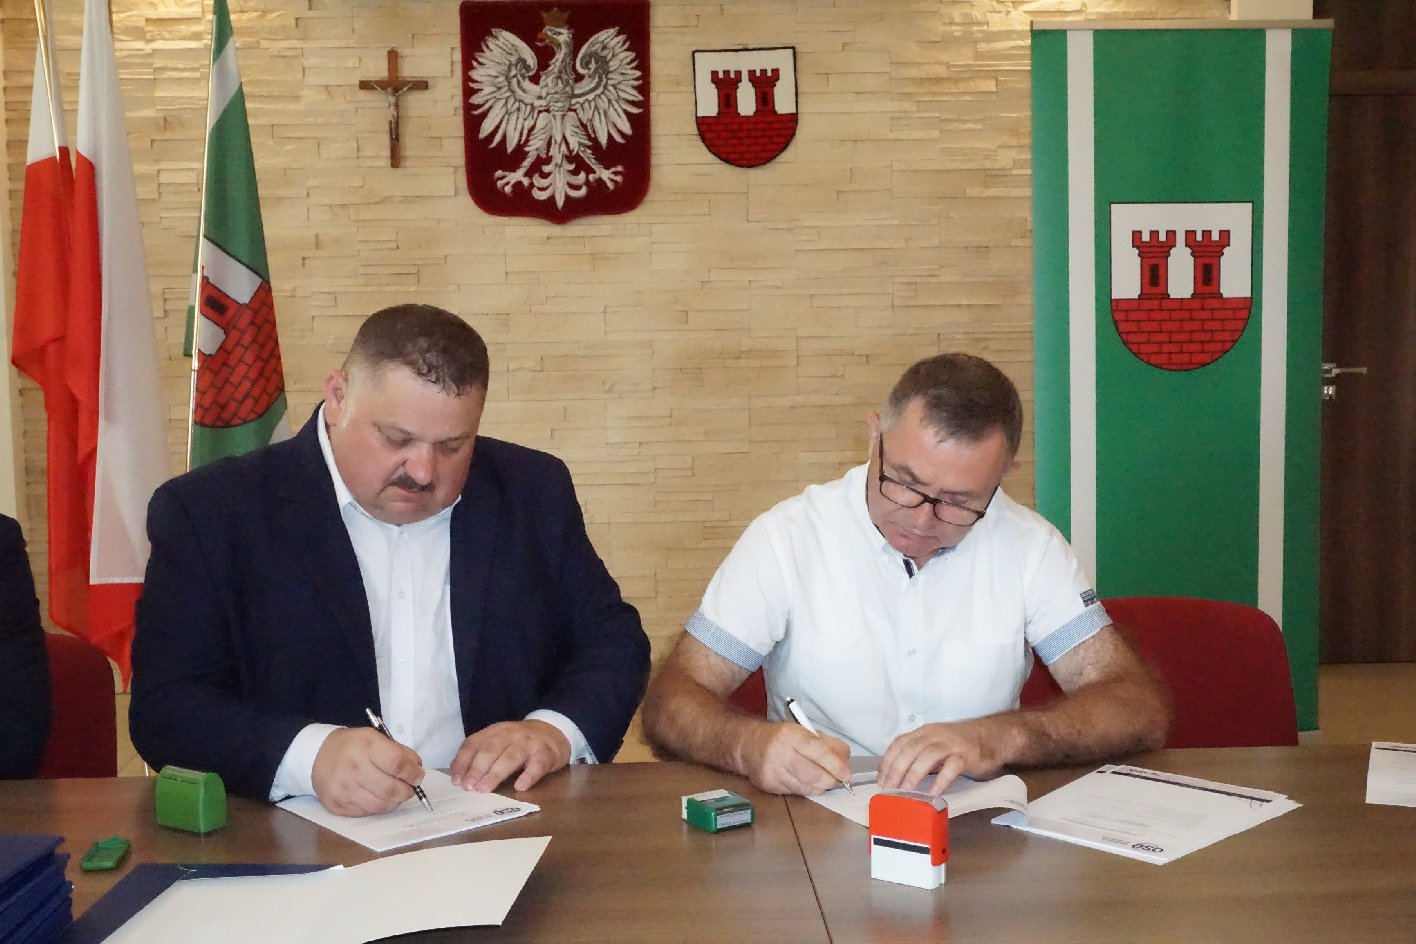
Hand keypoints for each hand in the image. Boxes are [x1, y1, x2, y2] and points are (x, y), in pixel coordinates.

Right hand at [311, 727, 426, 816]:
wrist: (318, 755)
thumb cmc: (353, 746)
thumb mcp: (376, 737)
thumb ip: (399, 752)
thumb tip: (417, 770)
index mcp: (366, 746)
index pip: (396, 764)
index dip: (412, 773)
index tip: (418, 776)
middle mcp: (353, 768)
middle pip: (390, 789)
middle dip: (407, 791)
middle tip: (410, 789)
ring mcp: (343, 789)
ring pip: (379, 805)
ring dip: (394, 802)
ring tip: (396, 794)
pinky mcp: (337, 805)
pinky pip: (366, 812)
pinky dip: (377, 807)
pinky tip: (377, 798)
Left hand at [449, 720, 571, 792]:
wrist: (554, 731)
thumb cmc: (520, 741)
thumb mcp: (499, 741)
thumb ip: (479, 753)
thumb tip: (456, 773)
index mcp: (495, 731)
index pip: (475, 743)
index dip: (463, 761)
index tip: (456, 780)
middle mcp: (511, 734)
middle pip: (491, 749)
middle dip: (477, 768)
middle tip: (468, 787)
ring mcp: (529, 743)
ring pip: (511, 757)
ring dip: (496, 773)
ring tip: (484, 789)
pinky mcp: (546, 754)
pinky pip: (537, 765)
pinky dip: (528, 775)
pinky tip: (520, 786)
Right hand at [744, 722, 851, 795]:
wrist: (749, 745)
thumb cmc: (782, 737)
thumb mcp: (805, 732)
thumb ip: (828, 744)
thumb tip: (845, 761)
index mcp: (791, 734)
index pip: (818, 751)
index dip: (835, 765)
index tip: (846, 774)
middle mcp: (780, 753)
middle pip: (813, 774)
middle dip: (830, 780)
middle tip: (837, 780)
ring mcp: (773, 771)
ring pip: (806, 787)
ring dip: (819, 787)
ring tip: (822, 780)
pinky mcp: (769, 785)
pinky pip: (795, 792)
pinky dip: (806, 789)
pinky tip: (805, 781)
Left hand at [877, 720, 1007, 794]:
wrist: (991, 737)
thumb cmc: (959, 744)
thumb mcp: (935, 745)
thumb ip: (918, 755)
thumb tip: (896, 774)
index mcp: (924, 732)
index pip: (900, 743)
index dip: (888, 760)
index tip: (881, 778)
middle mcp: (935, 735)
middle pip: (911, 749)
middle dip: (897, 769)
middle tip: (889, 787)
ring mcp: (951, 744)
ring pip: (928, 755)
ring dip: (914, 773)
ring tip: (906, 790)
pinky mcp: (967, 755)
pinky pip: (952, 767)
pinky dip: (941, 780)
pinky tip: (933, 792)